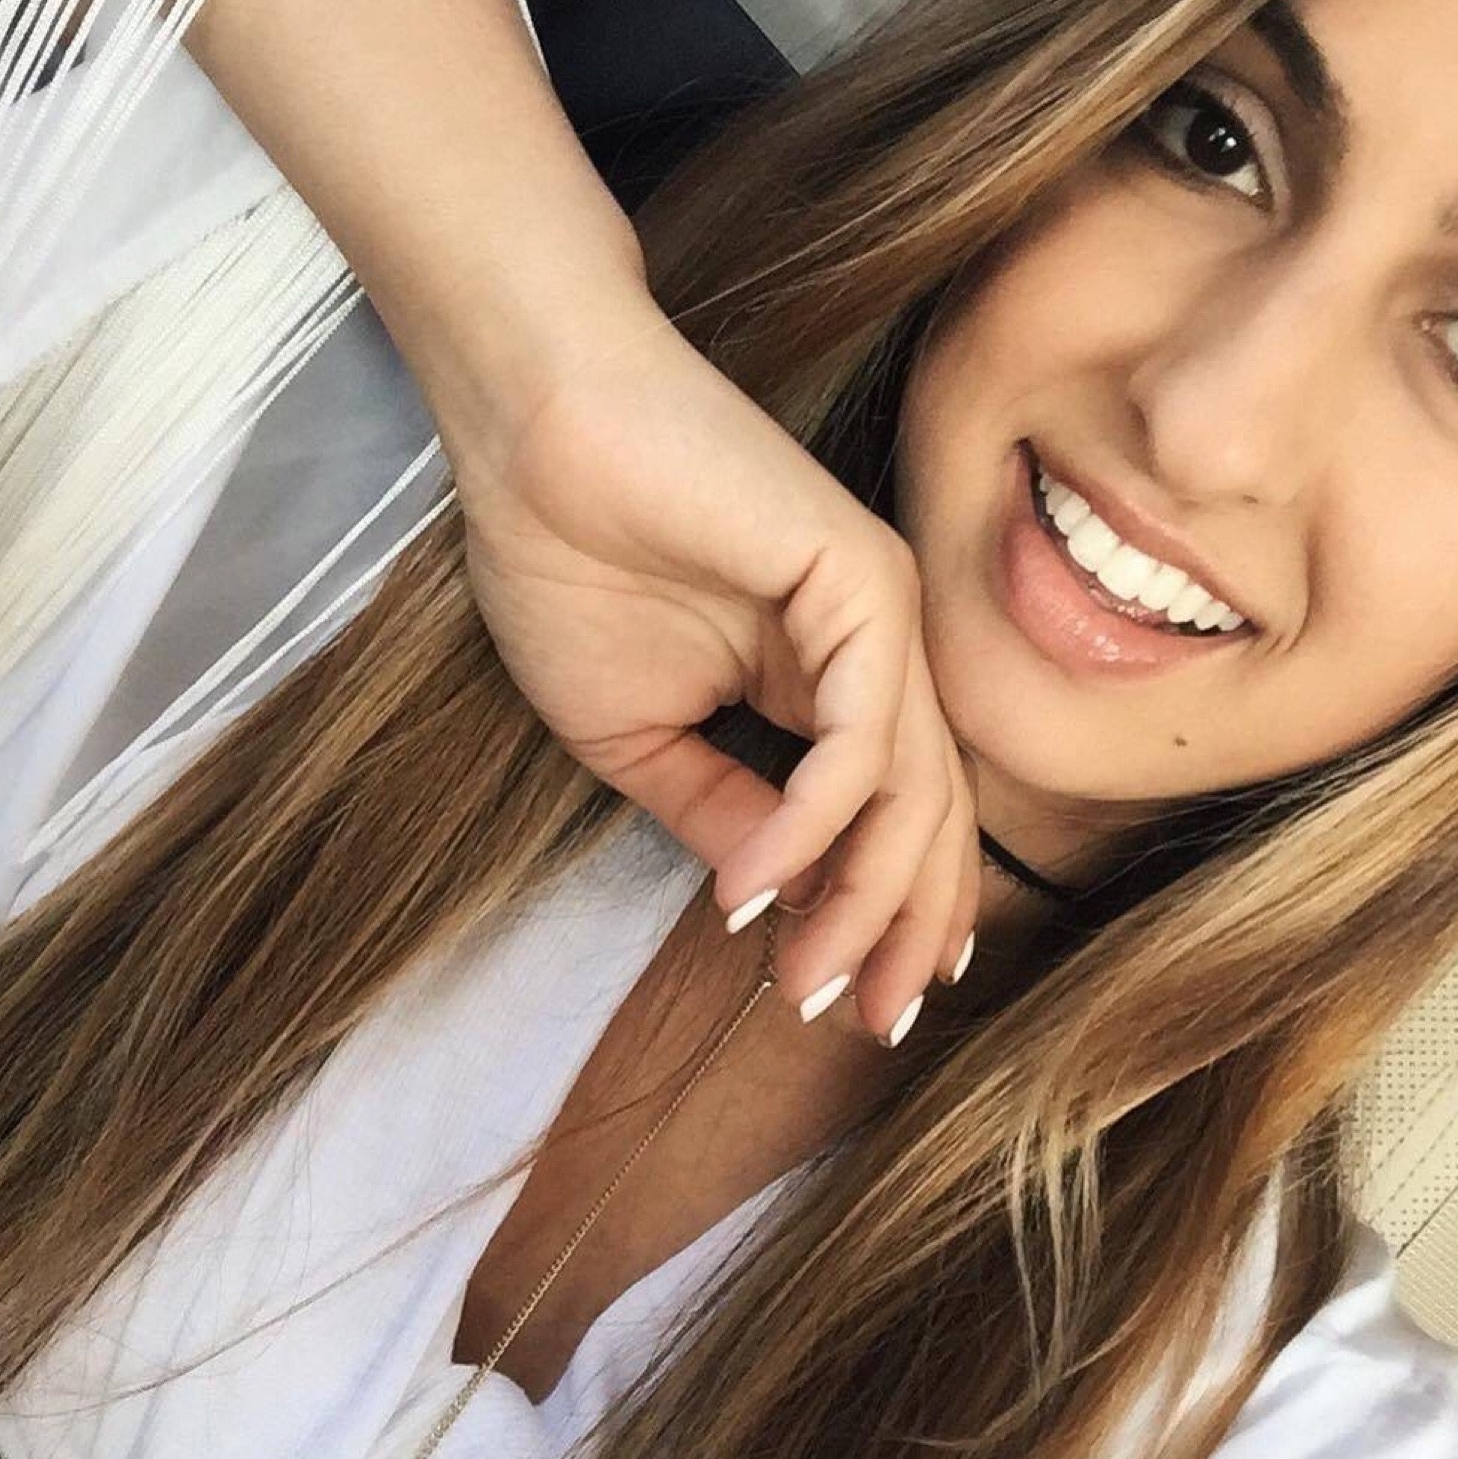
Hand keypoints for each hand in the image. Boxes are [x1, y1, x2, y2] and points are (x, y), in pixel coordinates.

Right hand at [448, 286, 980, 1041]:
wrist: (529, 436)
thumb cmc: (569, 565)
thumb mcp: (639, 736)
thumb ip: (716, 813)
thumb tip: (764, 901)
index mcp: (830, 685)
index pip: (892, 819)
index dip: (882, 917)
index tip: (847, 1005)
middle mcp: (875, 655)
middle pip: (928, 819)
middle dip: (900, 933)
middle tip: (866, 1022)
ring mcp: (880, 616)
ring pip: (911, 791)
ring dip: (860, 900)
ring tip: (807, 982)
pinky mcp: (862, 581)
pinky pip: (860, 735)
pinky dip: (814, 822)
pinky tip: (758, 884)